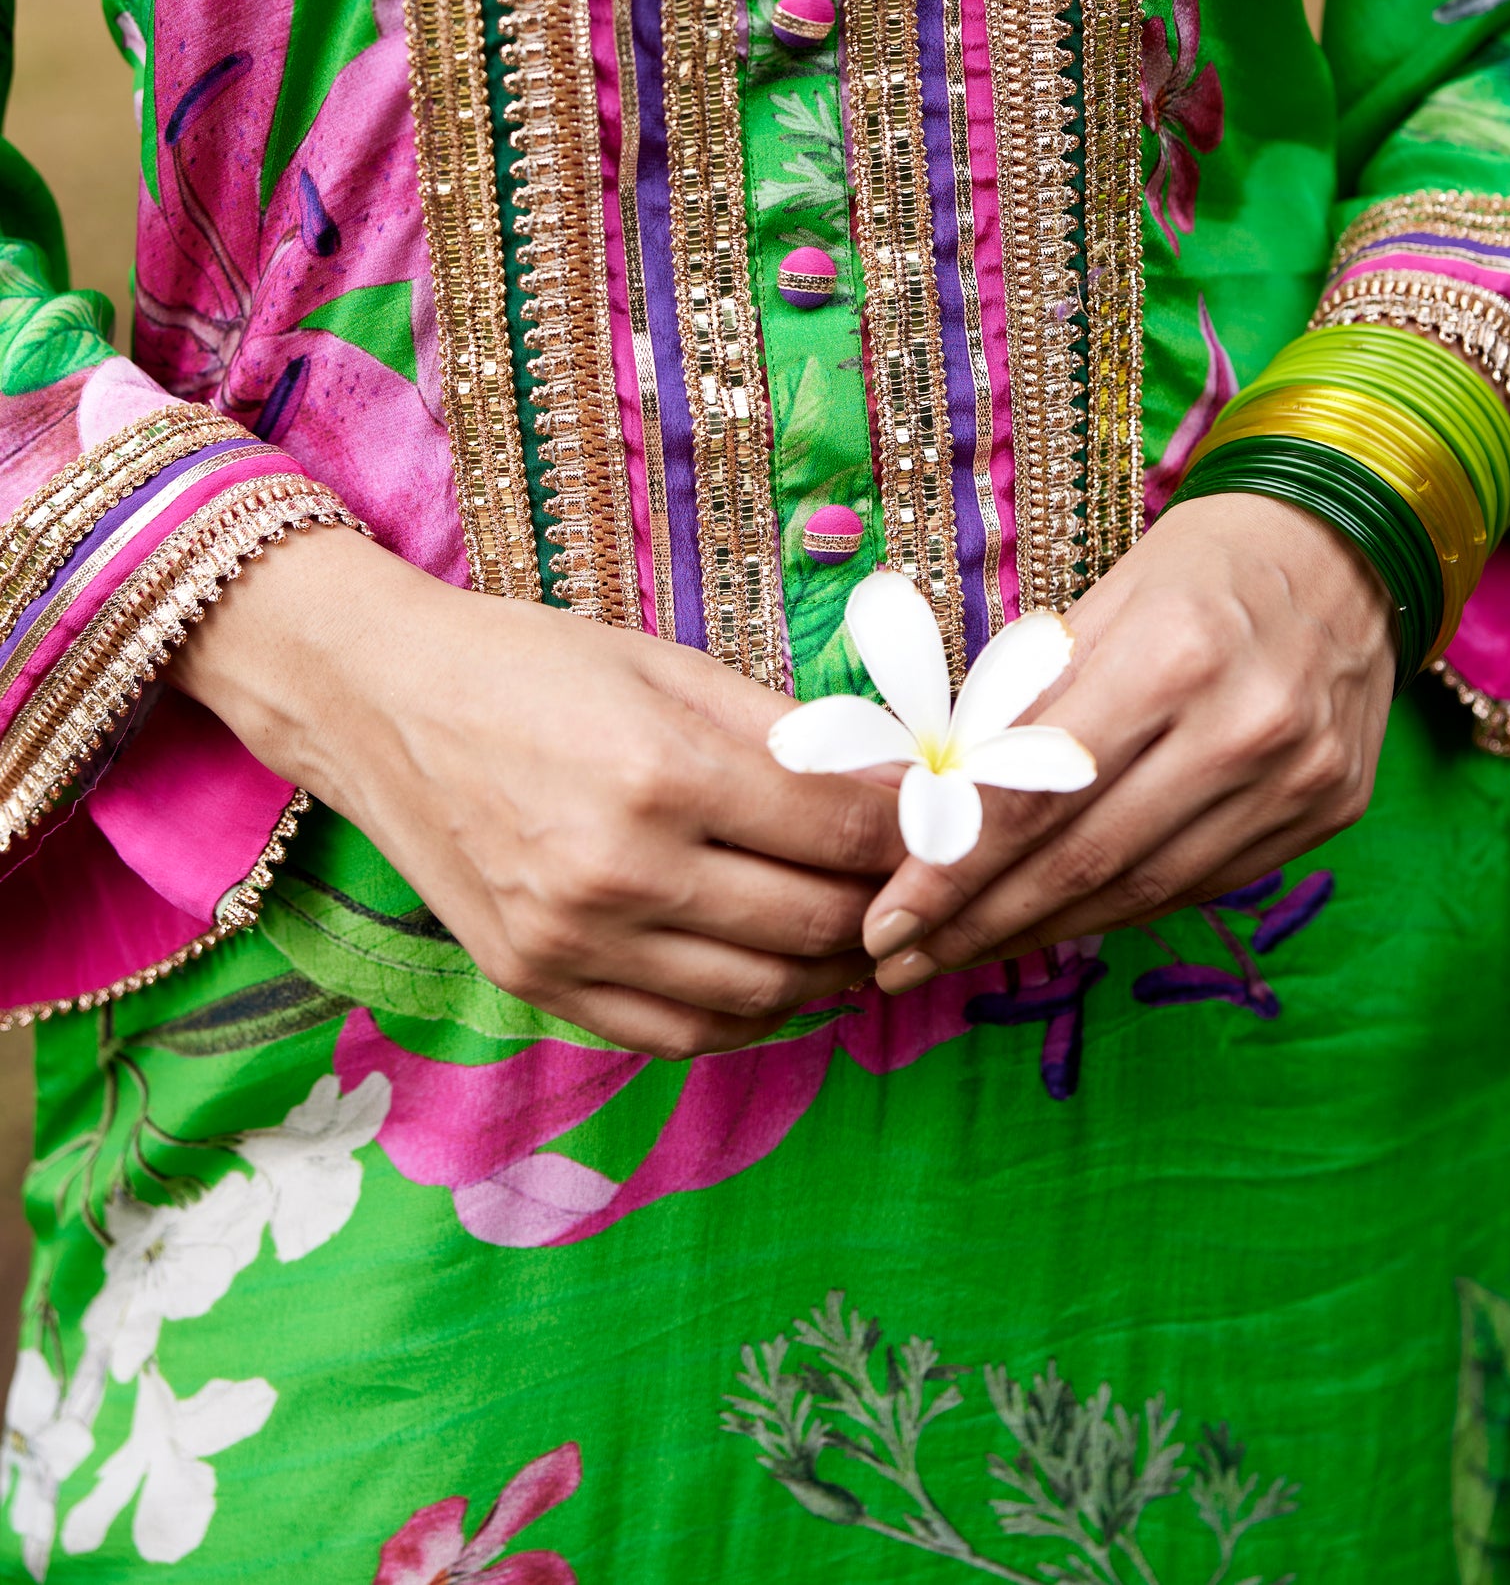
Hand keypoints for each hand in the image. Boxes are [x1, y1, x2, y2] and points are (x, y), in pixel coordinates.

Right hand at [172, 527, 902, 1057]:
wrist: (377, 702)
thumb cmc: (530, 663)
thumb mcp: (667, 665)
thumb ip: (785, 734)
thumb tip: (894, 782)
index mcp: (663, 773)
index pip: (840, 831)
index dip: (911, 832)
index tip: (946, 821)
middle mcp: (620, 871)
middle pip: (814, 923)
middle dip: (889, 907)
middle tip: (921, 884)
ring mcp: (575, 941)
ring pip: (761, 995)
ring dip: (834, 972)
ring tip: (866, 934)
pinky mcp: (538, 982)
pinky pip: (681, 1032)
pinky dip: (753, 1018)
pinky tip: (785, 979)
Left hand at [858, 492, 1395, 986]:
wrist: (1348, 549)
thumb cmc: (1203, 564)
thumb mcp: (1102, 602)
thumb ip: (1023, 704)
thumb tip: (926, 800)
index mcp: (1173, 654)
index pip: (1038, 793)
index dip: (954, 871)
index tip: (886, 921)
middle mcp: (1244, 725)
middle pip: (1086, 860)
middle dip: (980, 922)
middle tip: (900, 960)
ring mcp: (1296, 779)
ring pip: (1143, 890)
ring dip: (1041, 931)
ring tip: (960, 952)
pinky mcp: (1327, 812)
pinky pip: (1201, 883)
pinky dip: (1119, 909)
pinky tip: (1056, 920)